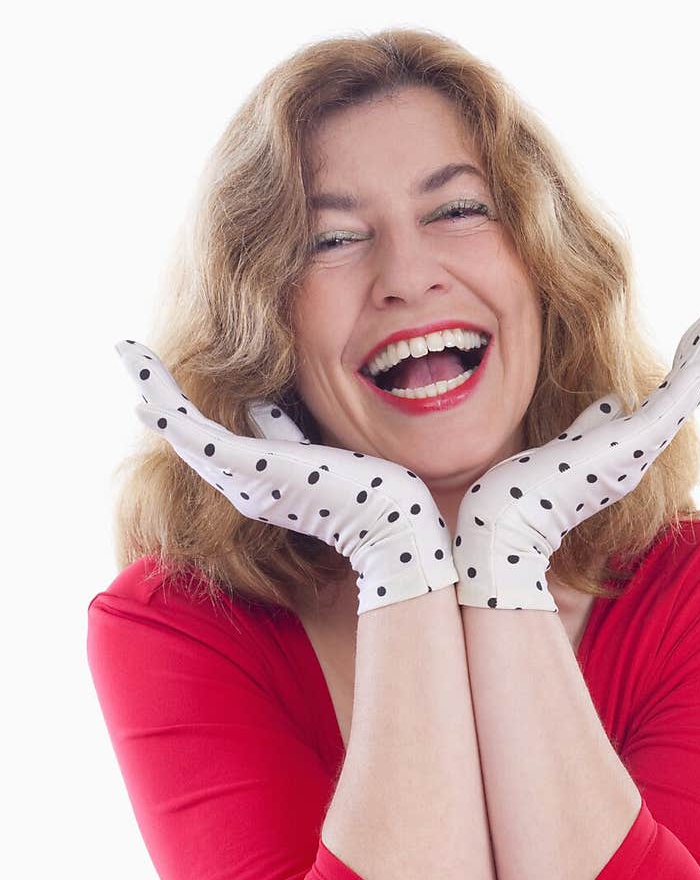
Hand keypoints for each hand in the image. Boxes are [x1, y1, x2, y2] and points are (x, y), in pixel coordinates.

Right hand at [115, 340, 457, 613]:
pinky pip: (206, 443)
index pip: (209, 442)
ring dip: (155, 393)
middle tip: (128, 356)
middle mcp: (243, 490)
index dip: (178, 413)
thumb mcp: (313, 452)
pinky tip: (147, 401)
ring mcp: (249, 484)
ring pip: (187, 434)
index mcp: (256, 485)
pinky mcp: (260, 472)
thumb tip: (260, 404)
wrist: (391, 524)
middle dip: (155, 395)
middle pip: (186, 437)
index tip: (157, 385)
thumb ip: (281, 430)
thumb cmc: (364, 491)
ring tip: (129, 356)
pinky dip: (174, 421)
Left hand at [453, 307, 699, 610]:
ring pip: (686, 393)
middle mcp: (638, 455)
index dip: (680, 373)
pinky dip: (699, 361)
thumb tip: (612, 399)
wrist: (510, 524)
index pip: (660, 406)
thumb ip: (593, 424)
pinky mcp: (639, 440)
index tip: (694, 340)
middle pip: (681, 398)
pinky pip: (678, 394)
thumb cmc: (524, 492)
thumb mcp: (567, 444)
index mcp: (622, 456)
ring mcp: (640, 450)